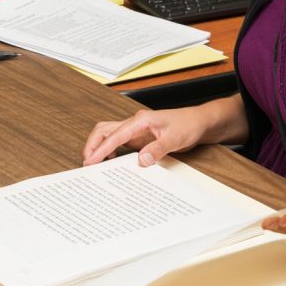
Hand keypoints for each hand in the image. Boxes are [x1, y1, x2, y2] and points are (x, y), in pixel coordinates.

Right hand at [82, 106, 207, 166]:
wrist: (197, 122)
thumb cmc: (187, 125)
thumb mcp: (175, 138)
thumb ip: (158, 149)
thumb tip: (141, 161)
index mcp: (141, 120)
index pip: (115, 135)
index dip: (102, 149)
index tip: (91, 161)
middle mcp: (135, 123)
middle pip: (105, 130)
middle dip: (93, 145)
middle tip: (87, 164)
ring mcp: (135, 130)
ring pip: (109, 134)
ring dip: (99, 147)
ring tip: (93, 164)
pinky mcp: (138, 137)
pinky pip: (118, 142)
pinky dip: (109, 150)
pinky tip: (110, 162)